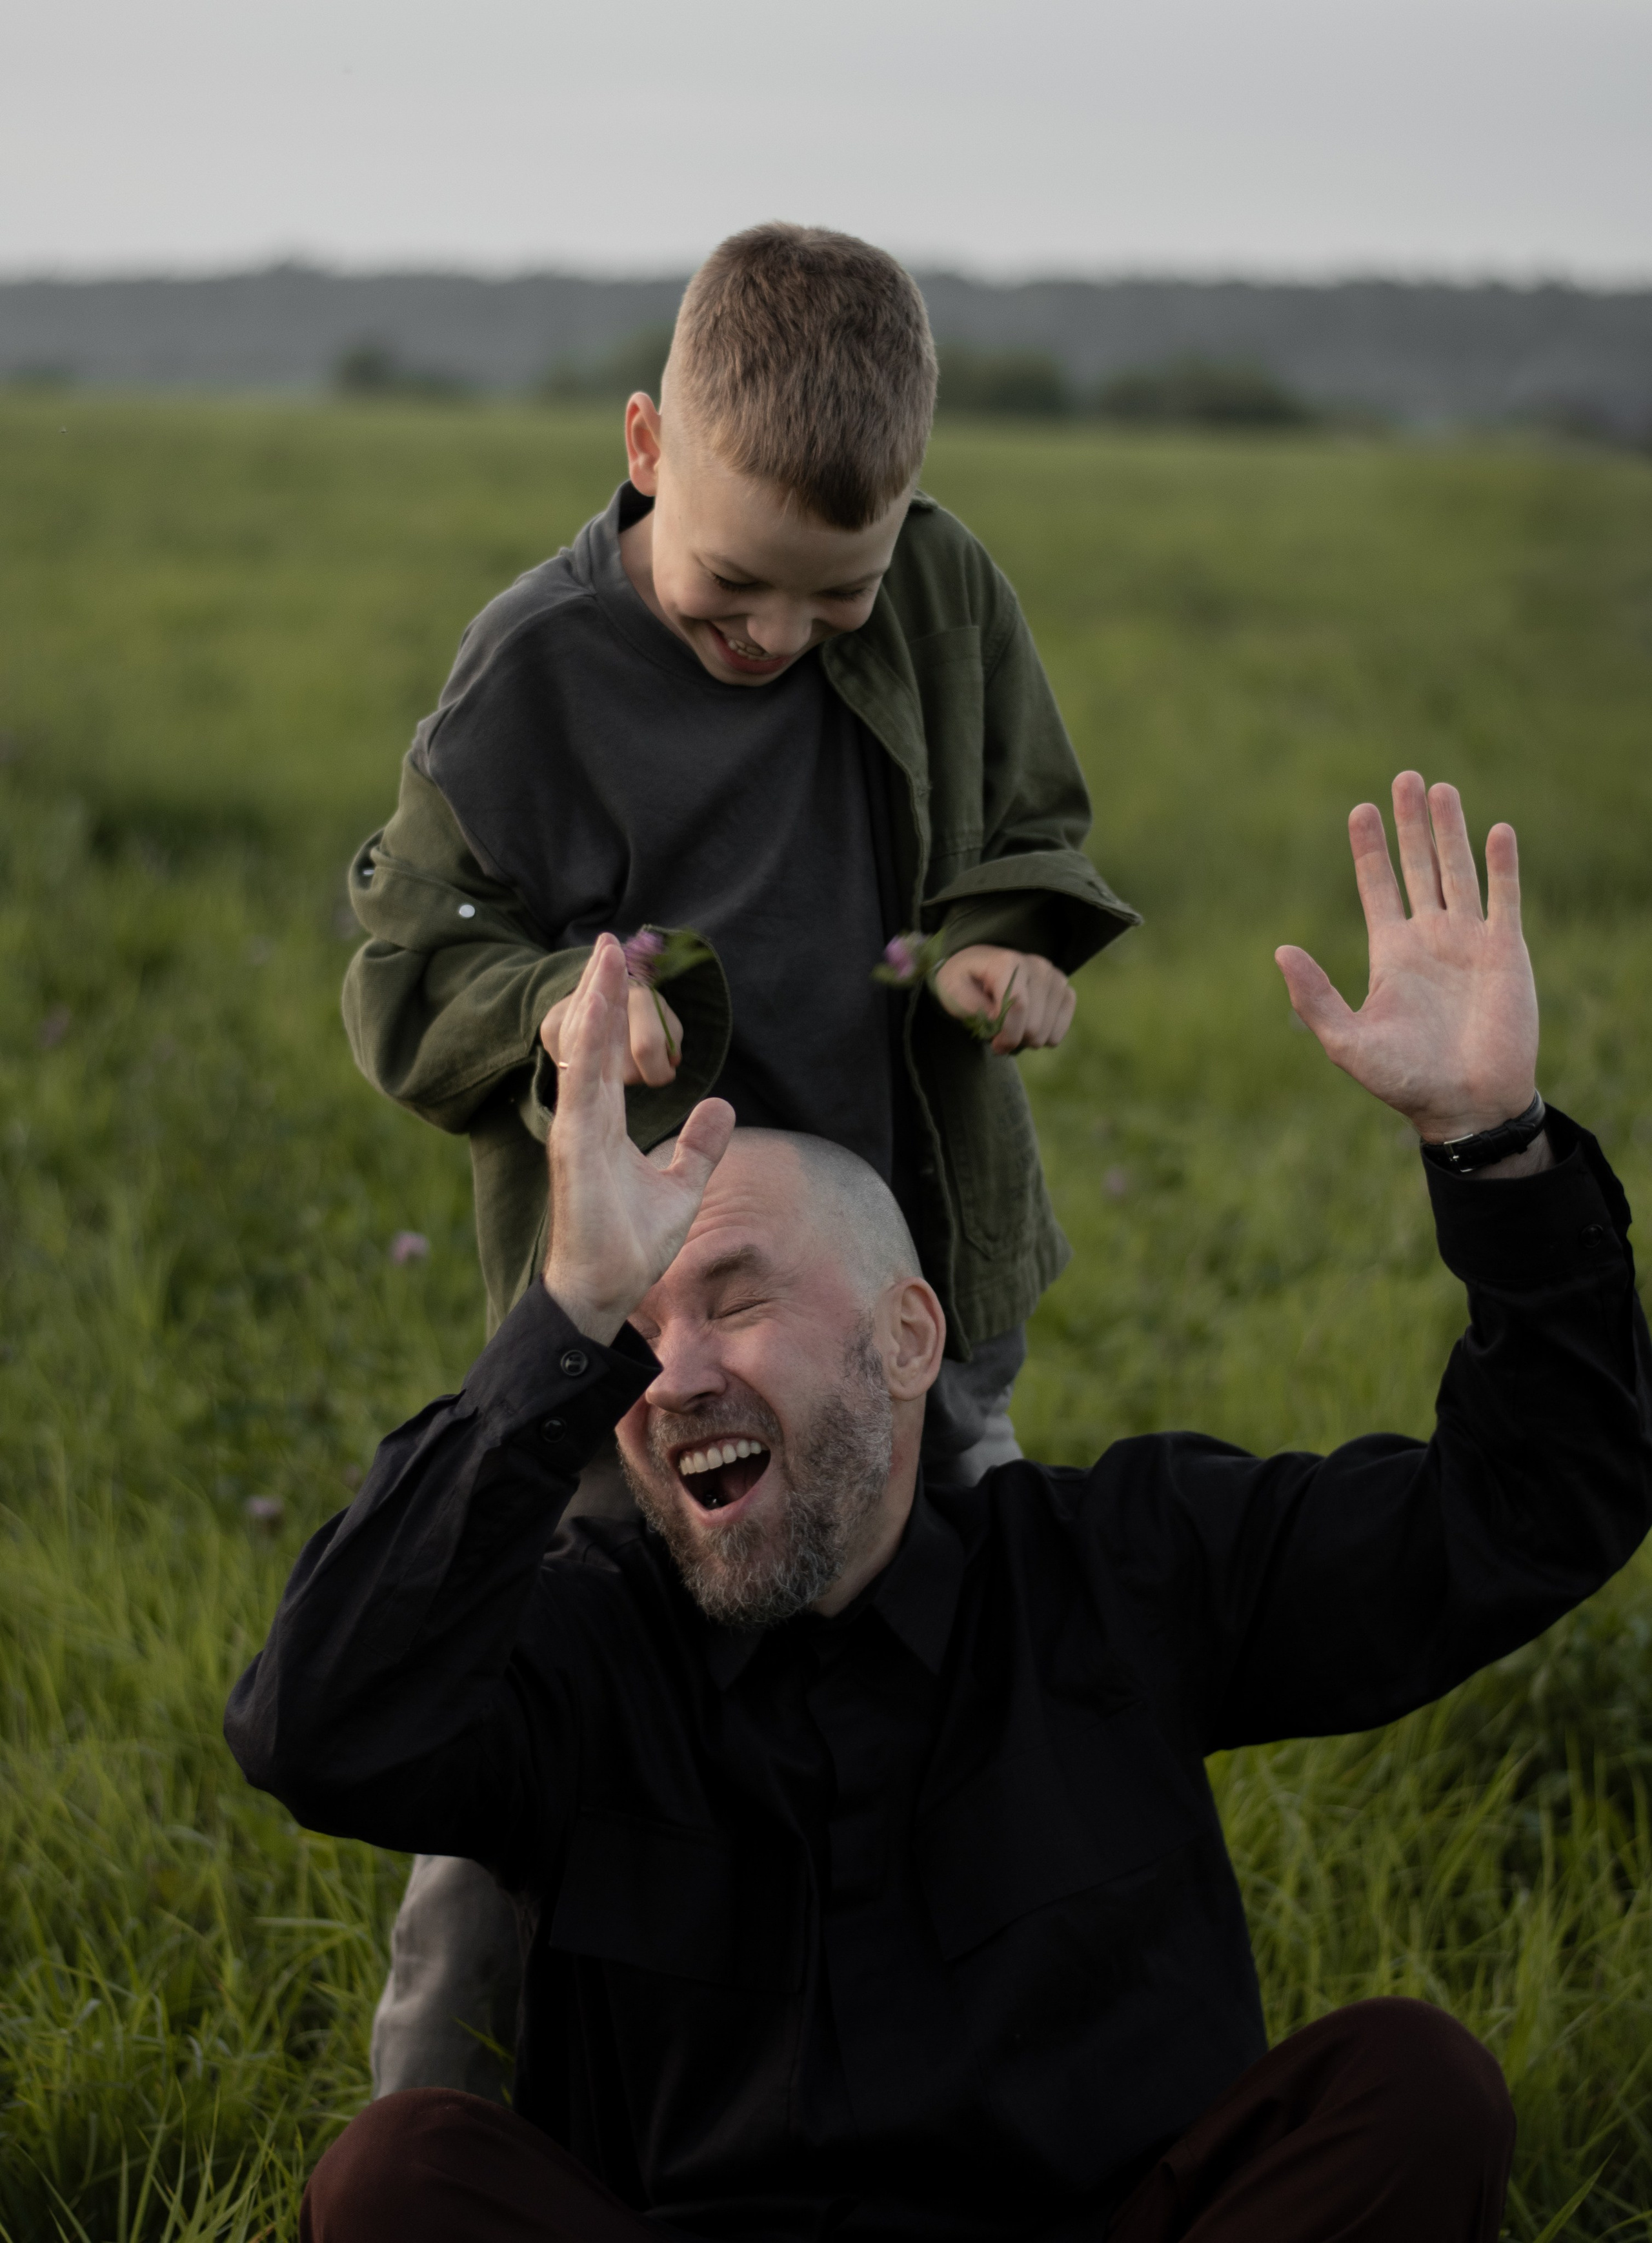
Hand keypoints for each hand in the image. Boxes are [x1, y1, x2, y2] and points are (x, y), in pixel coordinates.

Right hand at [542, 937, 733, 1341]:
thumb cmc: (633, 1244)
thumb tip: (722, 1106)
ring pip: (583, 1054)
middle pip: (591, 1043)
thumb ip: (699, 1147)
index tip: (624, 970)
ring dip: (592, 1005)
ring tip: (603, 958)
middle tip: (610, 941)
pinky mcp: (574, 1150)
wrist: (607, 1290)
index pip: (608, 1056)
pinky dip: (585, 1049)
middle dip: (600, 991)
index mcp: (606, 1125)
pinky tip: (591, 1014)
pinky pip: (580, 1089)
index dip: (614, 1013)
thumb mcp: (682, 1186)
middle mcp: (586, 1121)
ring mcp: (576, 1132)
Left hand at [932, 946, 1075, 1056]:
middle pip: (1034, 1024)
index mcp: (1008, 962)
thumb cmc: (965, 980)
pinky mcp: (1065, 990)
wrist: (980, 967)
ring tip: (1011, 1027)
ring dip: (1026, 1039)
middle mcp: (1037, 966)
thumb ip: (972, 1007)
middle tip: (998, 1035)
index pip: (1017, 1006)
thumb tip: (998, 1021)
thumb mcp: (954, 990)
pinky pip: (1060, 1029)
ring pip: (1047, 1031)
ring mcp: (1055, 978)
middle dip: (1013, 1039)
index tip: (994, 1045)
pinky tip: (1027, 1027)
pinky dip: (1043, 1037)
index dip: (1007, 1034)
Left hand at [1275, 773, 1539, 1143]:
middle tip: (1404, 778)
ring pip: (1458, 871)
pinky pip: (1504, 898)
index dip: (1369, 848)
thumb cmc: (1404, 1081)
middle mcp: (1428, 939)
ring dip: (1450, 831)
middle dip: (1410, 824)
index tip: (1359, 810)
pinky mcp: (1505, 952)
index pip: (1377, 886)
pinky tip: (1496, 830)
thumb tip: (1280, 950)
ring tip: (1440, 788)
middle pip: (1417, 866)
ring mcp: (1468, 942)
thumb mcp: (1346, 1042)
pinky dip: (1501, 865)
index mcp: (1390, 953)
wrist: (1466, 1104)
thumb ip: (1314, 997)